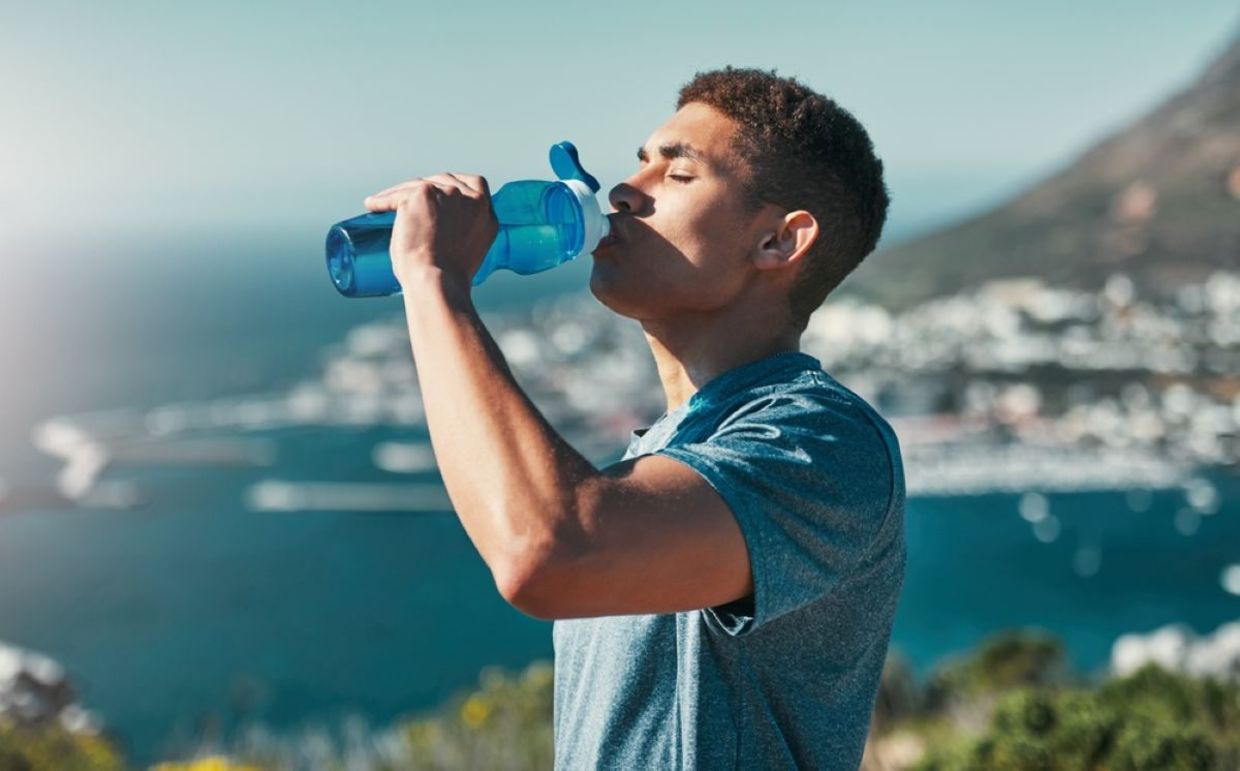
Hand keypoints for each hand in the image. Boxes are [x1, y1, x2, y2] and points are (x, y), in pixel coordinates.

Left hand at [363, 173, 498, 288]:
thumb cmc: (446, 279)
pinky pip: (397, 195)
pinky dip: (383, 200)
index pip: (474, 185)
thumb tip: (439, 230)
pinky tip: (373, 205)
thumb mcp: (467, 251)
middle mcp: (471, 200)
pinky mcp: (422, 195)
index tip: (439, 192)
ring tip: (384, 202)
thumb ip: (462, 233)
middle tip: (408, 198)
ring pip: (418, 185)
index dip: (454, 186)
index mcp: (486, 215)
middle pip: (445, 180)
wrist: (437, 282)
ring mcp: (447, 194)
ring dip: (400, 193)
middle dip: (426, 186)